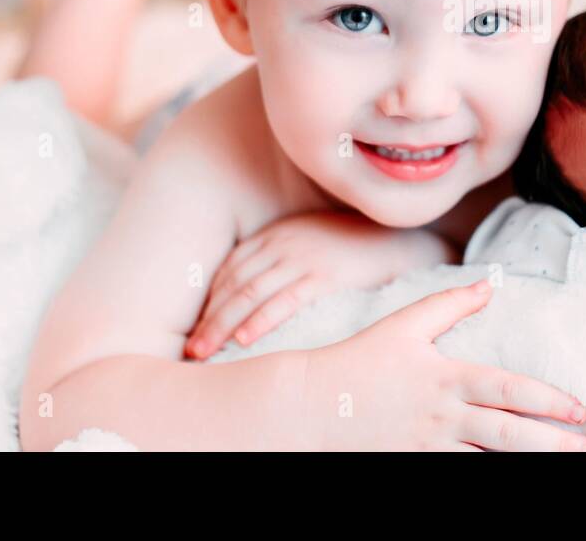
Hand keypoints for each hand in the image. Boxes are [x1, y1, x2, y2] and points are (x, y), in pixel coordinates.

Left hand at [185, 210, 455, 358]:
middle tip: (190, 349)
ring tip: (205, 351)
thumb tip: (250, 292)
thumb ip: (279, 257)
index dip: (209, 300)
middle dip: (209, 318)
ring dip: (223, 324)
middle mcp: (284, 243)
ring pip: (251, 293)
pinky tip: (244, 339)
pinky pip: (285, 300)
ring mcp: (303, 257)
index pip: (230, 269)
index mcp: (277, 235)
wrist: (395, 240)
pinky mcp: (324, 274)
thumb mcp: (309, 241)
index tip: (196, 327)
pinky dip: (261, 320)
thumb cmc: (351, 246)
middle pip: (234, 283)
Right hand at [302, 279, 585, 450]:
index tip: (580, 410)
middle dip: (555, 444)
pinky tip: (517, 480)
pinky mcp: (414, 467)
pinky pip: (459, 477)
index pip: (508, 389)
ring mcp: (429, 447)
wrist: (310, 406)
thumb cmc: (359, 362)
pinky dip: (488, 478)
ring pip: (490, 462)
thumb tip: (489, 283)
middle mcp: (443, 416)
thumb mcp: (404, 325)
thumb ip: (449, 304)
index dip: (548, 400)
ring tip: (568, 468)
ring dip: (529, 465)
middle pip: (509, 434)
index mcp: (446, 377)